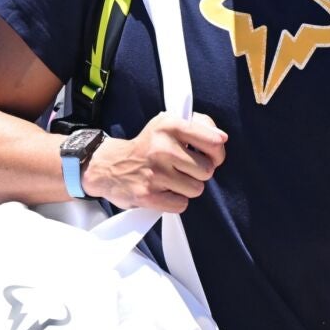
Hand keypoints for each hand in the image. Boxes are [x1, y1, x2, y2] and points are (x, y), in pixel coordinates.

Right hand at [81, 112, 226, 211]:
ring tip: (170, 179)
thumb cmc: (148, 146)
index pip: (214, 141)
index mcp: (169, 126)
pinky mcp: (147, 195)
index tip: (210, 155)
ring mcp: (154, 172)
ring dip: (187, 187)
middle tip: (183, 168)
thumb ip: (199, 126)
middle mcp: (161, 148)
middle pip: (208, 170)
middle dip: (199, 172)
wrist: (108, 166)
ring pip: (196, 189)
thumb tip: (221, 138)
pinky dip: (175, 201)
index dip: (217, 152)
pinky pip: (181, 204)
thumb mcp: (168, 125)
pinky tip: (163, 190)